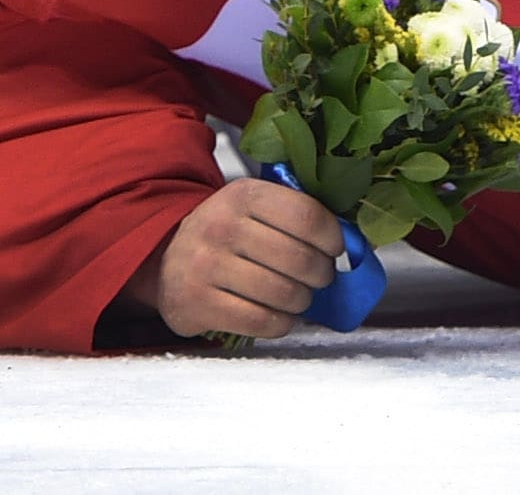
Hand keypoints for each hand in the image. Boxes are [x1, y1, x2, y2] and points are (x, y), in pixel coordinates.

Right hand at [133, 175, 348, 342]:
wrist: (166, 257)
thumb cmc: (226, 231)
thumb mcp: (253, 206)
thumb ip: (295, 213)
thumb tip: (354, 239)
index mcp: (244, 195)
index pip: (307, 216)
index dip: (332, 238)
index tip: (335, 249)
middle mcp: (223, 227)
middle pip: (300, 259)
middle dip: (321, 275)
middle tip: (320, 278)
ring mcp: (207, 267)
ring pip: (283, 294)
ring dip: (302, 301)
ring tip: (300, 296)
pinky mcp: (198, 304)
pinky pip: (261, 321)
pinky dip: (281, 323)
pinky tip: (281, 315)